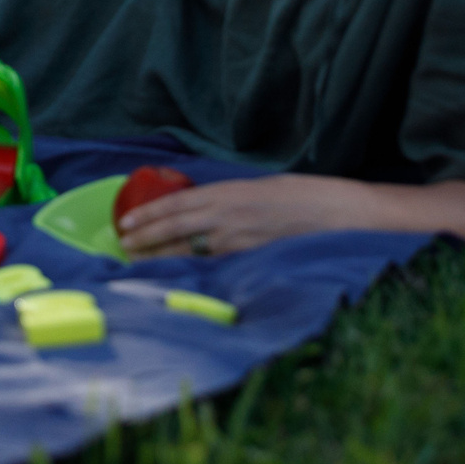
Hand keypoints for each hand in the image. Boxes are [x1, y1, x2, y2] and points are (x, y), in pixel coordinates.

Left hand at [115, 173, 382, 258]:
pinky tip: (176, 275)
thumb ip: (231, 199)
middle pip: (175, 229)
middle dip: (145, 239)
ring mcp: (239, 242)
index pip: (176, 204)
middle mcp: (228, 216)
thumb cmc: (306, 196)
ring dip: (160, 257)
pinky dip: (190, 270)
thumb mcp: (261, 188)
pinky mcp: (252, 260)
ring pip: (188, 251)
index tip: (126, 222)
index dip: (148, 214)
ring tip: (138, 262)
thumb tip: (207, 210)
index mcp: (229, 192)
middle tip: (123, 245)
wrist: (342, 214)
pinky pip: (213, 267)